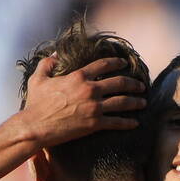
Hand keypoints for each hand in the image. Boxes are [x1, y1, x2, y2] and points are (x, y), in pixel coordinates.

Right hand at [19, 54, 145, 147]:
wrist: (36, 126)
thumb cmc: (35, 103)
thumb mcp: (38, 79)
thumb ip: (47, 64)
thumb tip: (53, 54)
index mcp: (78, 76)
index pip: (103, 65)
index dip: (116, 63)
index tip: (124, 63)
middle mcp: (90, 89)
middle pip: (119, 83)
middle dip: (133, 83)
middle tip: (141, 85)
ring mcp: (94, 107)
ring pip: (122, 102)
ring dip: (135, 102)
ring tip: (143, 102)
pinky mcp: (95, 124)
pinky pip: (116, 122)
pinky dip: (128, 123)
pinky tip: (135, 123)